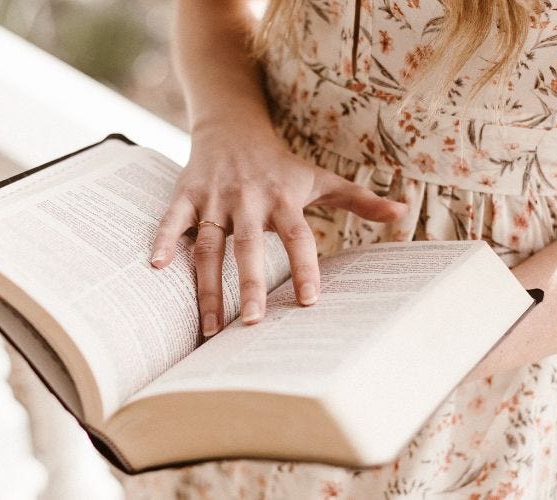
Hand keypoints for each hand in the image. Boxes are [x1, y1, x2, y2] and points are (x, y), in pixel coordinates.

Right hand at [149, 124, 406, 335]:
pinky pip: (173, 219)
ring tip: (210, 327)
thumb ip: (358, 198)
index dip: (305, 267)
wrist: (233, 125)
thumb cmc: (280, 163)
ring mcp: (214, 197)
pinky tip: (155, 268)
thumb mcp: (319, 177)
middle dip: (249, 284)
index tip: (310, 302)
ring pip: (208, 244)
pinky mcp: (186, 193)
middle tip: (252, 325)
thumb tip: (401, 213)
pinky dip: (162, 240)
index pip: (298, 236)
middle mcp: (248, 200)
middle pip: (248, 246)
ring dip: (206, 284)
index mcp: (283, 199)